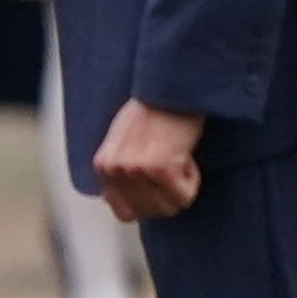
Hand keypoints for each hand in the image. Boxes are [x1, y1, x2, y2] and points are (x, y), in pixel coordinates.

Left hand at [95, 100, 206, 221]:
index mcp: (103, 165)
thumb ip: (125, 169)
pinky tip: (188, 155)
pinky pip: (184, 195)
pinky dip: (193, 180)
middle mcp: (114, 170)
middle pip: (148, 213)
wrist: (173, 84)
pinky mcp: (160, 168)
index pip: (125, 212)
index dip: (150, 202)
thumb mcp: (127, 141)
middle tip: (175, 166)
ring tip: (181, 158)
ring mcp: (135, 171)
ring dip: (181, 188)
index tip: (162, 184)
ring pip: (168, 208)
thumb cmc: (158, 106)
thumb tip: (134, 204)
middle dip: (168, 195)